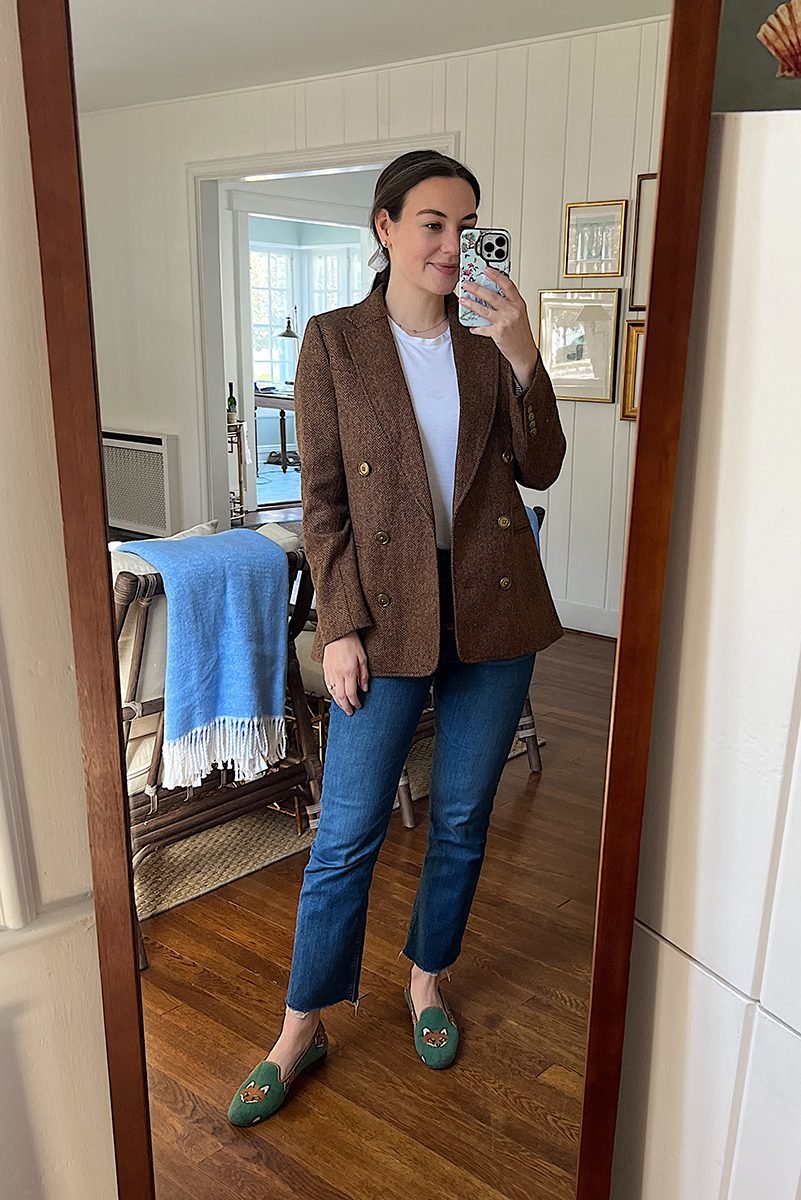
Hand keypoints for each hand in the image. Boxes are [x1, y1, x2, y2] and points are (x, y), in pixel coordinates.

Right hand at [322, 631, 369, 715]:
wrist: (338, 633)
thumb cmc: (351, 642)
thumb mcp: (363, 658)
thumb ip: (364, 675)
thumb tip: (364, 689)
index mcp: (348, 671)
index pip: (351, 694)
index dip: (355, 702)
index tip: (359, 706)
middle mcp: (337, 674)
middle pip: (341, 696)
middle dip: (346, 707)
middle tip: (350, 712)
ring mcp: (330, 672)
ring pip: (333, 692)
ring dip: (338, 702)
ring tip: (343, 707)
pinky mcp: (325, 670)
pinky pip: (328, 685)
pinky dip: (332, 693)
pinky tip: (336, 696)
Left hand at [459, 266, 538, 386]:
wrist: (524, 352)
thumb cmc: (521, 333)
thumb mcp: (519, 314)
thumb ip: (508, 303)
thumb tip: (491, 294)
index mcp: (519, 303)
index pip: (507, 285)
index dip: (496, 275)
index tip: (486, 270)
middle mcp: (512, 311)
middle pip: (492, 296)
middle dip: (477, 288)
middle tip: (467, 284)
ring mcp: (505, 322)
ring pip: (484, 310)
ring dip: (471, 304)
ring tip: (463, 300)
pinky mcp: (498, 333)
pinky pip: (482, 328)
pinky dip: (476, 327)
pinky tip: (472, 326)